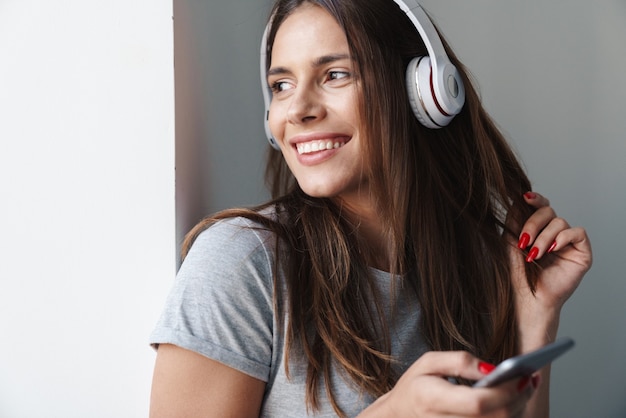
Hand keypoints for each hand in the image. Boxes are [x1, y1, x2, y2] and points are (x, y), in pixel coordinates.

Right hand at [359, 351, 536, 416]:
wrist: (400, 416)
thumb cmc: (415, 387)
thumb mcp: (428, 362)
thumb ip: (459, 361)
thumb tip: (492, 368)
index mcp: (433, 400)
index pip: (478, 403)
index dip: (505, 391)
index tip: (522, 375)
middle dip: (520, 398)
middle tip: (531, 377)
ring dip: (519, 407)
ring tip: (526, 385)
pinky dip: (508, 415)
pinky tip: (513, 400)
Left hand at [510, 192, 592, 345]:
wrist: (529, 298)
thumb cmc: (518, 274)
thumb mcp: (511, 243)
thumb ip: (515, 222)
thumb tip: (516, 200)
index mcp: (538, 229)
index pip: (541, 207)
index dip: (535, 199)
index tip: (524, 198)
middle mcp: (554, 233)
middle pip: (548, 211)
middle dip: (533, 223)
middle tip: (524, 241)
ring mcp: (568, 243)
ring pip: (560, 222)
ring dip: (544, 237)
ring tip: (534, 254)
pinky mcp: (581, 252)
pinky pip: (577, 233)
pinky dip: (563, 238)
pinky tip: (551, 250)